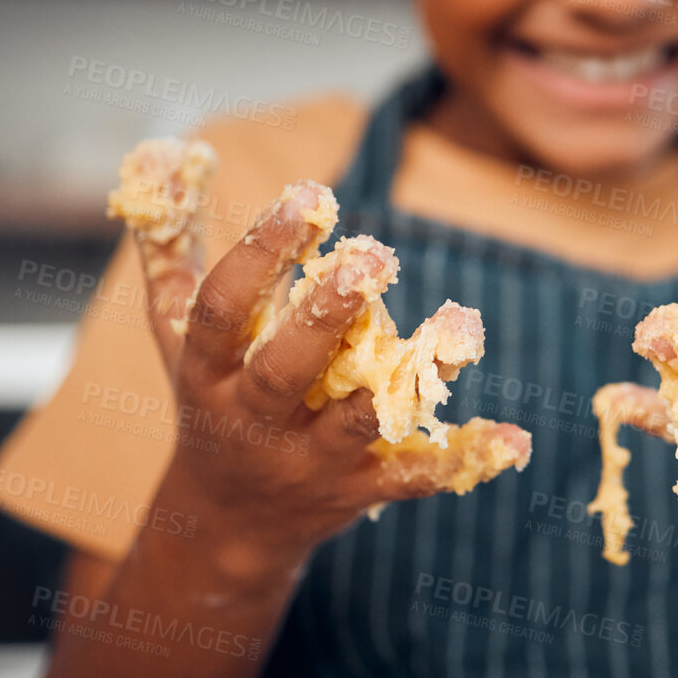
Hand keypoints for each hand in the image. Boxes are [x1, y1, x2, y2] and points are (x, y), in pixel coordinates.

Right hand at [128, 180, 511, 554]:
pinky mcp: (359, 490)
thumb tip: (162, 153)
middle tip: (374, 256)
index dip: (260, 254)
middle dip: (326, 315)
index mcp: (208, 371)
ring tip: (462, 325)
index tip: (308, 196)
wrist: (228, 524)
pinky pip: (413, 477)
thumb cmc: (209, 398)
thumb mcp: (175, 329)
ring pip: (360, 420)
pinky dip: (465, 460)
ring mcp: (308, 461)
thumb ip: (171, 244)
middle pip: (284, 370)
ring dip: (414, 376)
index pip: (224, 311)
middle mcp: (253, 419)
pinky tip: (515, 439)